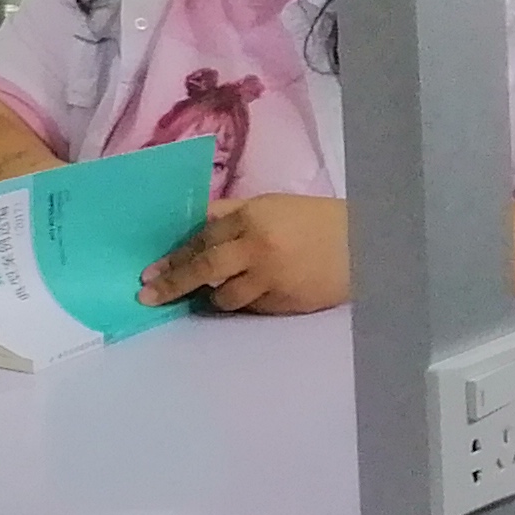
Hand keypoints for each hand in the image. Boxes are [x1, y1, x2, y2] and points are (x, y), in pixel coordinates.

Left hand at [143, 192, 349, 314]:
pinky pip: (252, 308)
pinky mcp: (286, 302)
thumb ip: (229, 216)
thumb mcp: (269, 206)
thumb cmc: (314, 220)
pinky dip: (244, 303)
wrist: (366, 244)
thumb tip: (189, 226)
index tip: (149, 272)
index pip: (201, 239)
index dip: (174, 258)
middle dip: (173, 284)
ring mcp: (272, 278)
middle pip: (204, 269)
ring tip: (208, 294)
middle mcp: (257, 248)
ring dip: (212, 297)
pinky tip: (247, 296)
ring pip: (225, 297)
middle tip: (148, 296)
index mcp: (251, 217)